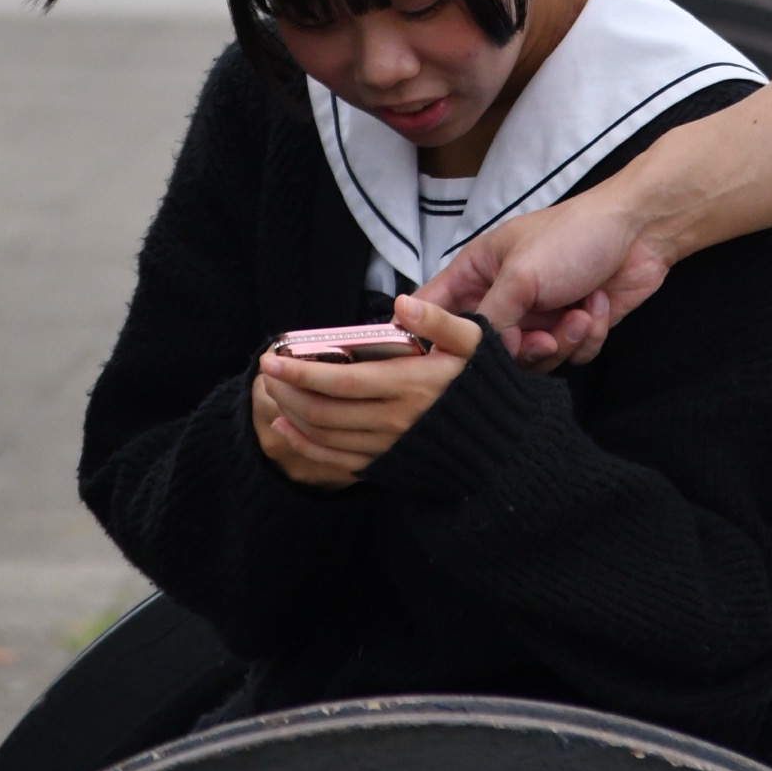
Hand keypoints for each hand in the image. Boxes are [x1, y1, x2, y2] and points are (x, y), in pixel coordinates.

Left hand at [251, 297, 480, 489]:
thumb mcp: (472, 341)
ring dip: (292, 413)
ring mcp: (388, 448)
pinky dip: (305, 446)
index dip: (303, 369)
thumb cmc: (483, 385)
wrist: (501, 443)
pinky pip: (335, 462)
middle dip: (289, 388)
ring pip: (326, 435)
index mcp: (410, 385)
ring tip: (275, 391)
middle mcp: (394, 421)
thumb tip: (401, 303)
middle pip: (325, 409)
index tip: (275, 355)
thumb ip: (437, 320)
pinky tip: (288, 427)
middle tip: (269, 368)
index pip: (342, 380)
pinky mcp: (386, 467)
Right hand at [416, 181, 670, 366]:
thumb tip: (473, 356)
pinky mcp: (571, 328)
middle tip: (540, 336)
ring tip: (579, 312)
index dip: (429, 335)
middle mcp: (503, 296)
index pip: (434, 309)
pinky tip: (597, 305)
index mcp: (477, 272)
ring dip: (561, 341)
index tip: (438, 360)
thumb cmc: (575, 234)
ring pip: (531, 360)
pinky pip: (567, 357)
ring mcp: (538, 315)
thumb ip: (489, 318)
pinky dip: (586, 336)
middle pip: (487, 350)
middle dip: (520, 348)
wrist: (641, 232)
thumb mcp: (522, 274)